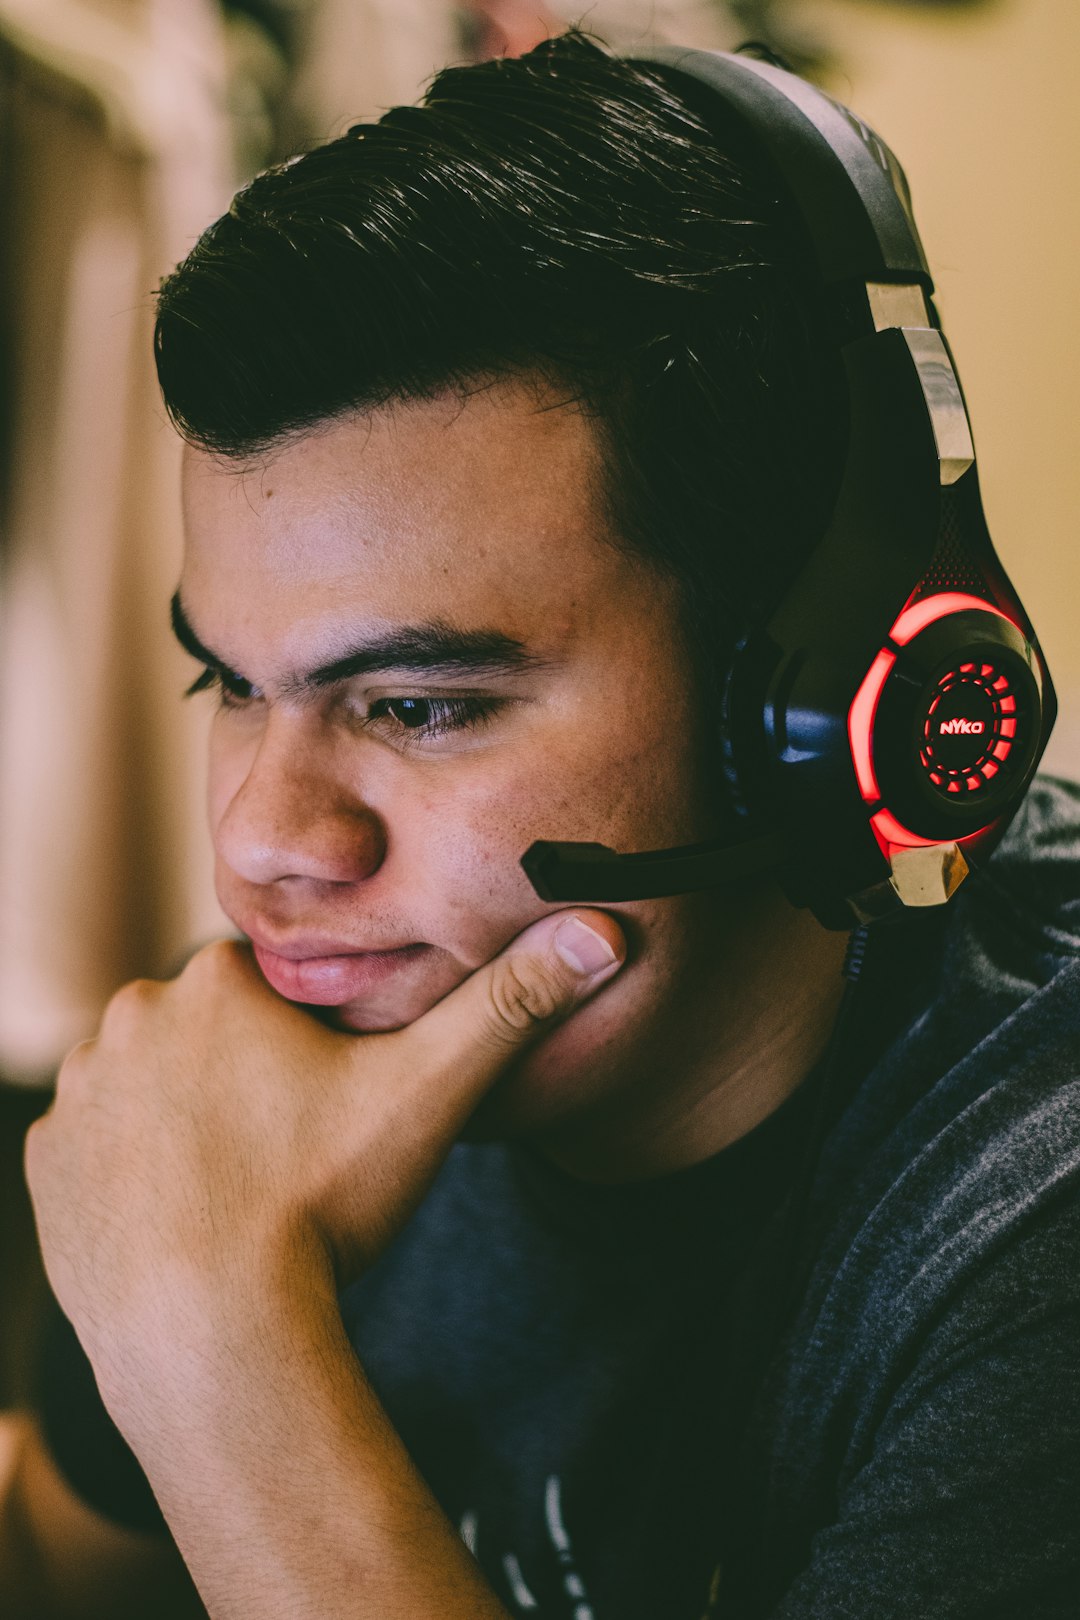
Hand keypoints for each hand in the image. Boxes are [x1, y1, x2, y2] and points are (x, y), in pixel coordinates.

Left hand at [25, 911, 623, 1409]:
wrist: (212, 1335)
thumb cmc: (322, 1205)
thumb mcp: (430, 1093)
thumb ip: (512, 1004)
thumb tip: (607, 931)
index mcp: (216, 980)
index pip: (274, 986)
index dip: (313, 1044)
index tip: (333, 1105)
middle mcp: (130, 1017)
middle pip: (210, 1032)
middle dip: (248, 1078)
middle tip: (295, 1154)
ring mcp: (78, 1094)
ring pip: (154, 1086)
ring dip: (190, 1122)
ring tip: (243, 1191)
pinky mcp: (46, 1167)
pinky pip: (100, 1148)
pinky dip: (136, 1174)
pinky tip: (185, 1218)